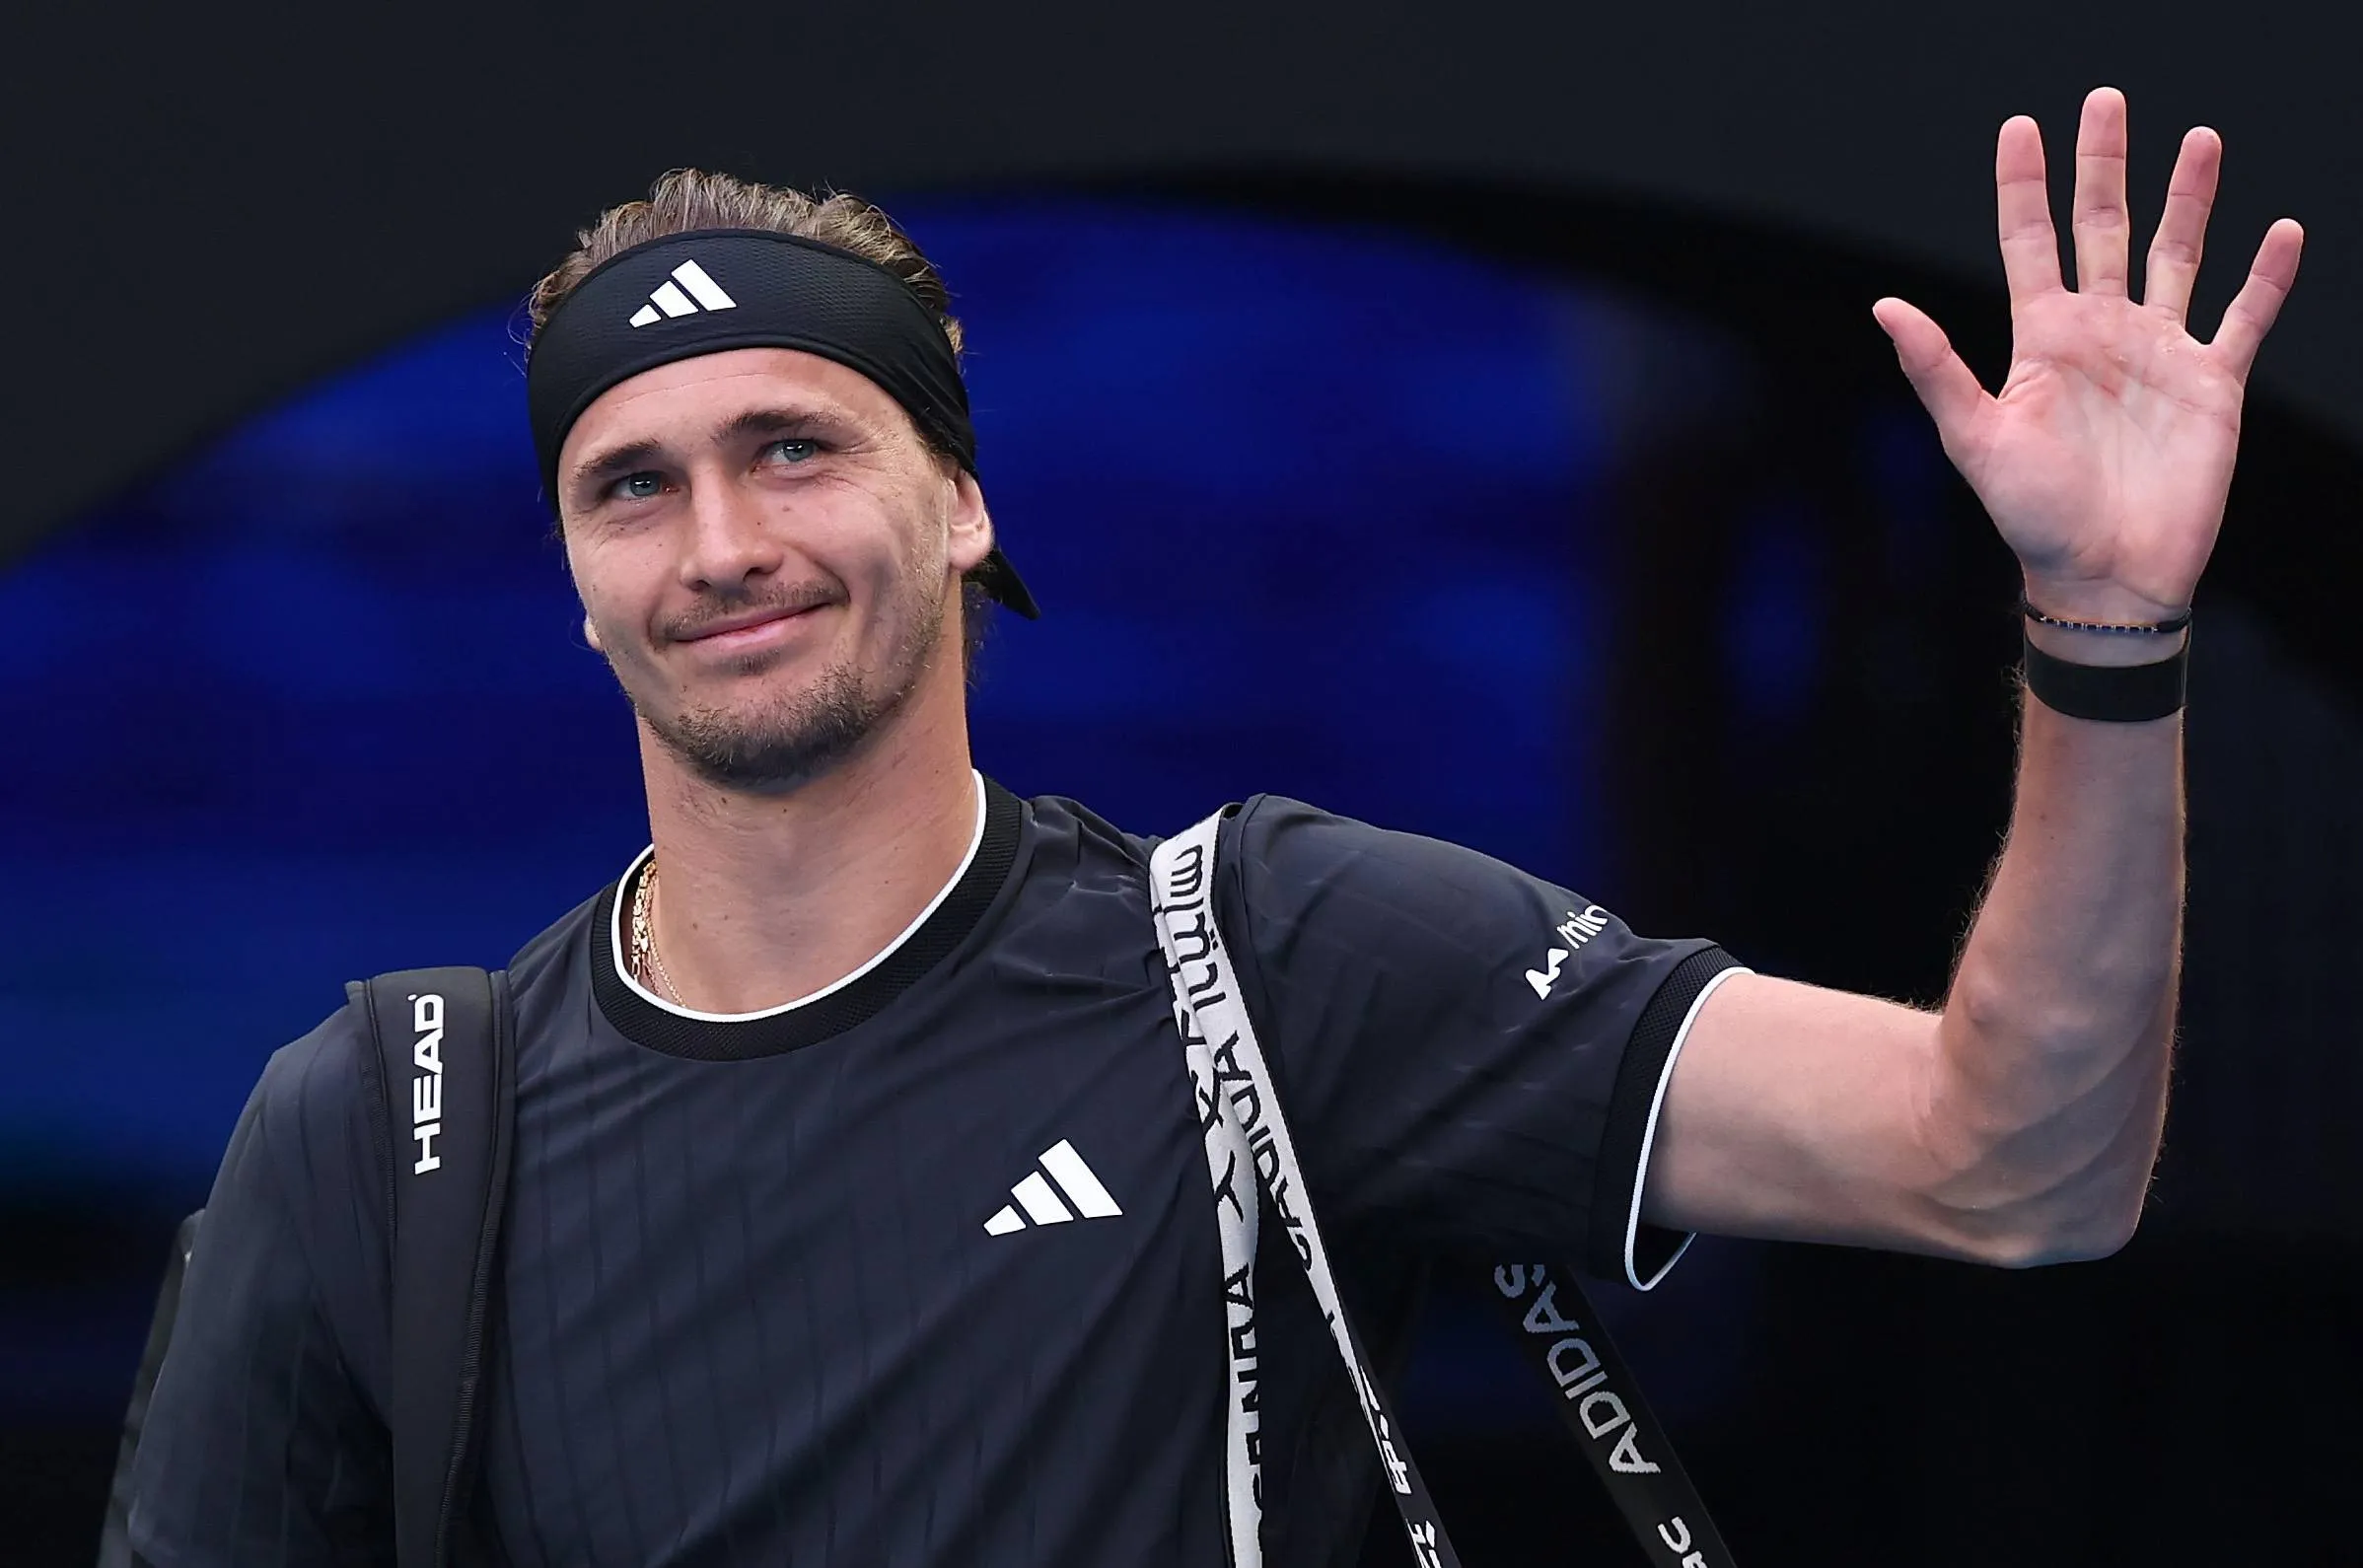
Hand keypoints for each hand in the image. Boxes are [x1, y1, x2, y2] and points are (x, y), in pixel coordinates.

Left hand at [1874, 87, 2303, 623]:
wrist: (2104, 576)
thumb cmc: (2032, 519)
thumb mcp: (1975, 440)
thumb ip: (1936, 370)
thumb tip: (1885, 308)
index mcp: (2042, 340)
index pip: (2029, 242)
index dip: (2023, 186)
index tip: (2020, 127)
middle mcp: (2101, 334)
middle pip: (2103, 228)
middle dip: (2105, 166)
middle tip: (2106, 101)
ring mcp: (2159, 354)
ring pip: (2176, 255)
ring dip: (2188, 200)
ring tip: (2199, 139)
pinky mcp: (2212, 385)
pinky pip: (2244, 318)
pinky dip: (2265, 276)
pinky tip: (2279, 229)